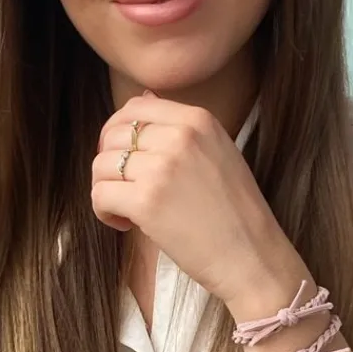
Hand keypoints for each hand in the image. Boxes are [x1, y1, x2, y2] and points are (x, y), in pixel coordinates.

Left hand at [91, 95, 303, 307]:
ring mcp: (162, 167)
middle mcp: (180, 136)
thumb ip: (182, 126)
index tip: (122, 155)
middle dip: (109, 162)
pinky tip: (125, 224)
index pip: (136, 106)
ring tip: (126, 209)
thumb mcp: (218, 151)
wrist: (252, 255)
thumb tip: (145, 96)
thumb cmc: (236, 211)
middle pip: (113, 135)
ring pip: (101, 164)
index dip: (117, 130)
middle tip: (123, 186)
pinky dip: (104, 212)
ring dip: (105, 188)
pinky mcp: (146, 201)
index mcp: (199, 120)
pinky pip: (100, 195)